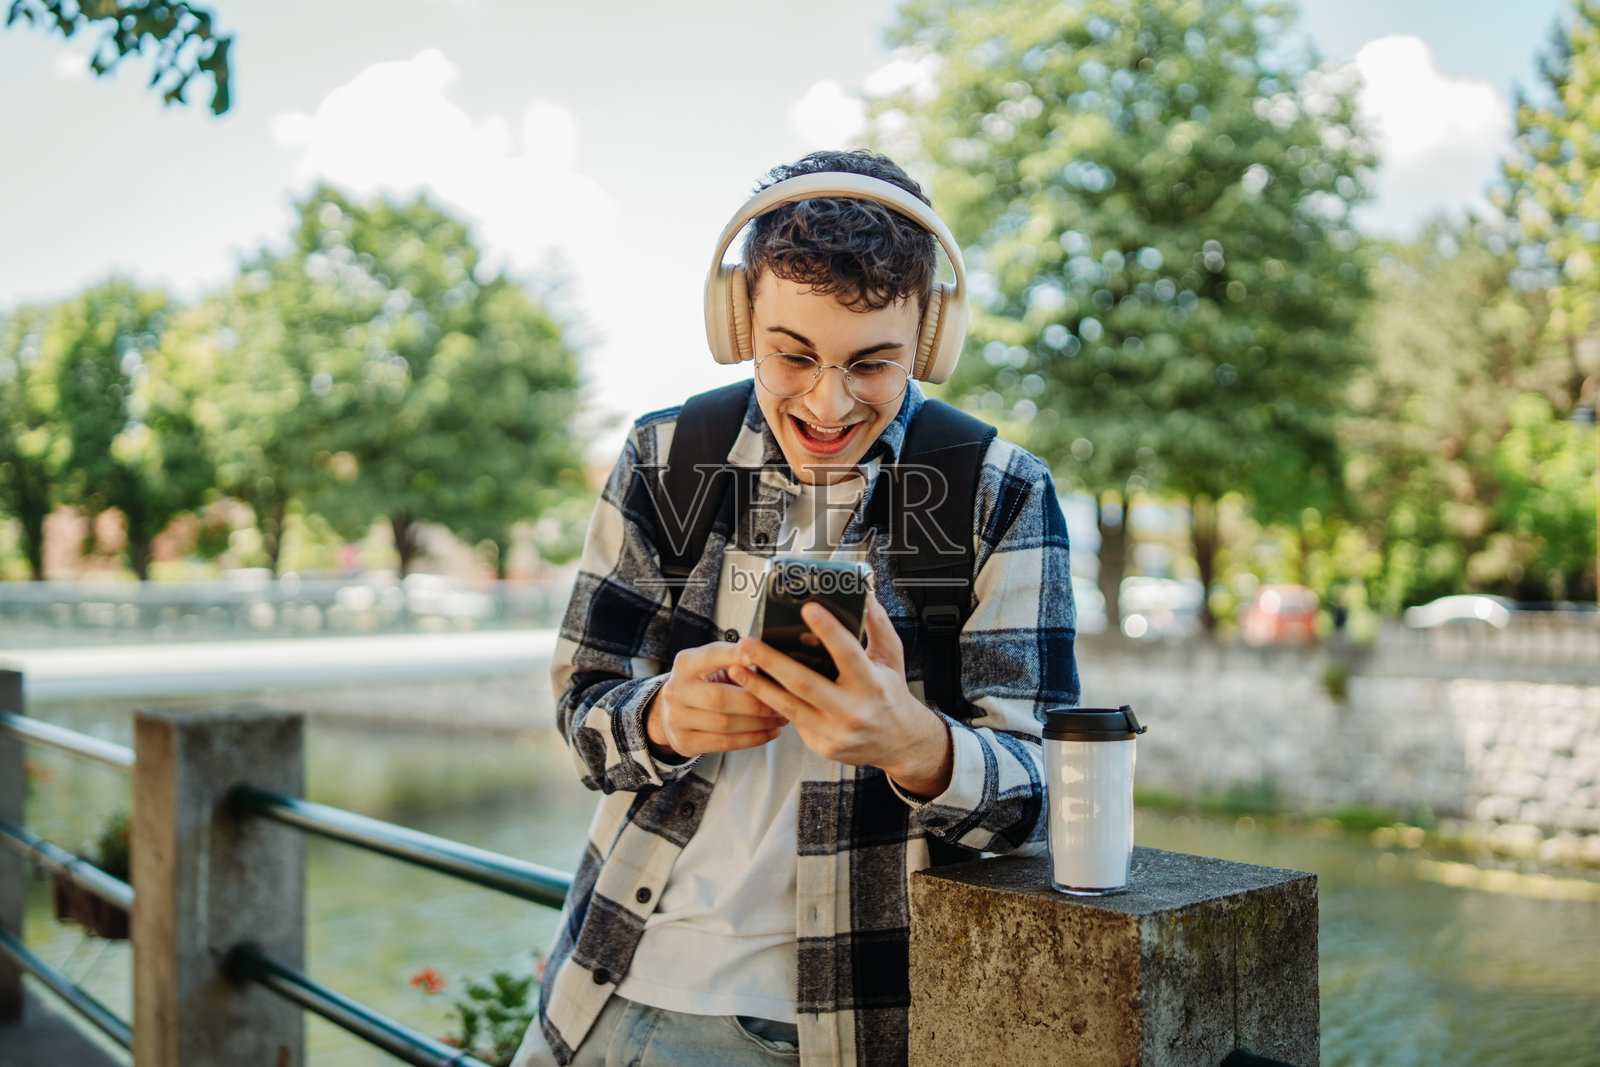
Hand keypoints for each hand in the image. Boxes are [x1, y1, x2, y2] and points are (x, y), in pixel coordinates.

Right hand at [646, 641, 786, 759]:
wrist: (674, 712)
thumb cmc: (705, 682)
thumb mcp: (712, 665)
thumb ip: (735, 660)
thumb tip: (769, 659)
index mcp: (684, 664)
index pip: (711, 656)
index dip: (735, 656)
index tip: (760, 657)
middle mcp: (675, 691)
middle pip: (720, 698)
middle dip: (757, 702)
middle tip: (784, 702)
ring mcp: (676, 719)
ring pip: (725, 723)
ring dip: (759, 722)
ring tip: (781, 718)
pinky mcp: (684, 743)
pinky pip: (725, 743)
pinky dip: (752, 738)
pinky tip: (770, 732)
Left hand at [730, 595, 953, 796]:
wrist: (899, 744)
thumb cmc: (891, 696)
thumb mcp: (892, 659)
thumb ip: (878, 627)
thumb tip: (866, 597)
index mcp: (872, 684)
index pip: (847, 653)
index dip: (828, 630)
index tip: (808, 609)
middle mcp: (853, 710)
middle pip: (805, 684)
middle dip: (772, 662)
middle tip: (748, 644)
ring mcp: (836, 732)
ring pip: (789, 706)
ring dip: (759, 686)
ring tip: (737, 668)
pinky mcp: (822, 745)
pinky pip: (793, 721)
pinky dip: (772, 703)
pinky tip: (755, 689)